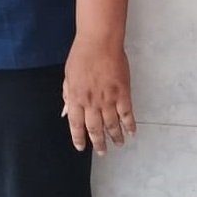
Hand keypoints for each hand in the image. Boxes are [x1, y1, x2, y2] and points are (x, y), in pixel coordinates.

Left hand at [62, 38, 135, 154]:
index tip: (81, 147)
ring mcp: (108, 99)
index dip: (78, 138)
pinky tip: (131, 132)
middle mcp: (91, 102)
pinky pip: (127, 114)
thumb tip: (65, 111)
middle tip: (102, 152)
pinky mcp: (123, 94)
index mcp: (75, 98)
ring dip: (115, 137)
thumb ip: (68, 95)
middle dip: (98, 143)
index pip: (76, 124)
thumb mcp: (68, 76)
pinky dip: (129, 125)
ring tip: (118, 145)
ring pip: (112, 124)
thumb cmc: (81, 57)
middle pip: (95, 128)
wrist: (99, 43)